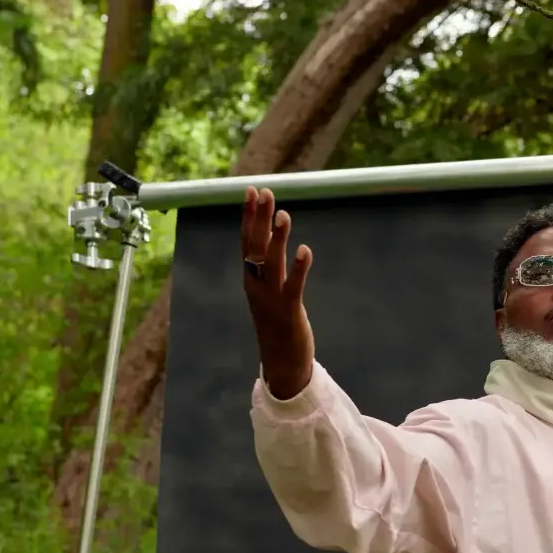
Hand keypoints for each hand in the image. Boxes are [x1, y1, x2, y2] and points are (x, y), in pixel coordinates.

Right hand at [241, 186, 314, 399]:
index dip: (249, 216)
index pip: (246, 241)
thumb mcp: (269, 290)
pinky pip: (293, 286)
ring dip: (278, 238)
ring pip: (272, 263)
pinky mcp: (289, 311)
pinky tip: (305, 249)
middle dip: (259, 218)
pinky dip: (299, 268)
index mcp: (251, 278)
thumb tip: (269, 234)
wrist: (280, 362)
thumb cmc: (277, 322)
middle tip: (264, 191)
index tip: (251, 190)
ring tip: (284, 214)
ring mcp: (271, 298)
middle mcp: (257, 285)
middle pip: (255, 246)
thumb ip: (268, 264)